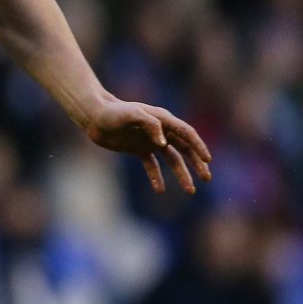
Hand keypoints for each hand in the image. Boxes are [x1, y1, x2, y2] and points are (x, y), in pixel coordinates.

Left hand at [82, 97, 212, 193]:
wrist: (95, 118)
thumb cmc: (114, 112)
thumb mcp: (132, 114)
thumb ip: (150, 124)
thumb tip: (163, 143)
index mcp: (164, 120)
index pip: (187, 134)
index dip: (199, 146)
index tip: (207, 161)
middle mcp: (161, 131)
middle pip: (185, 149)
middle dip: (197, 164)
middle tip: (207, 178)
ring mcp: (151, 141)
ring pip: (172, 160)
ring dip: (181, 174)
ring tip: (190, 191)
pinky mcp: (139, 150)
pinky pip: (152, 166)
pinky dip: (156, 177)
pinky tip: (160, 190)